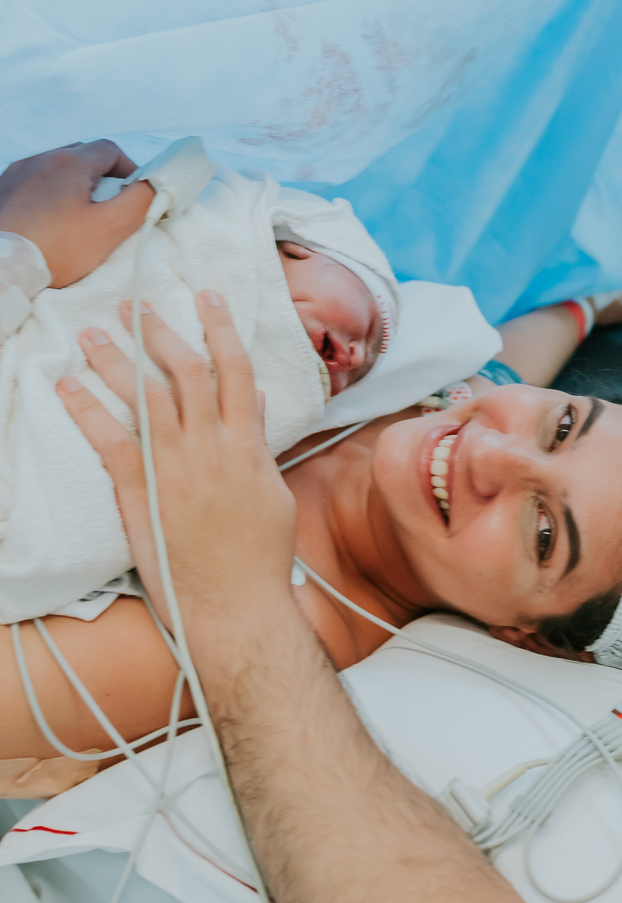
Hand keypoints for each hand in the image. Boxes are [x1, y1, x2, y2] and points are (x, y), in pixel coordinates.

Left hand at [0, 141, 153, 285]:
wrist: (1, 267)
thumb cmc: (53, 249)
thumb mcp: (108, 228)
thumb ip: (139, 201)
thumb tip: (155, 185)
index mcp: (70, 162)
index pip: (111, 150)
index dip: (130, 169)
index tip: (135, 194)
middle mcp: (41, 159)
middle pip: (82, 156)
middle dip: (102, 176)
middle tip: (109, 207)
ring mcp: (17, 173)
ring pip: (56, 169)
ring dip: (74, 185)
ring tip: (79, 218)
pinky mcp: (2, 190)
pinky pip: (34, 183)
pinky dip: (49, 194)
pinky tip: (50, 221)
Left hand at [57, 294, 295, 628]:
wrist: (236, 605)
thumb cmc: (260, 558)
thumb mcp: (273, 493)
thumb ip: (260, 445)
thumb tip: (256, 403)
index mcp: (247, 446)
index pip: (234, 370)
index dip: (220, 328)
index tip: (206, 296)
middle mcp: (210, 448)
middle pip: (183, 372)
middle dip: (159, 332)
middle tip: (135, 305)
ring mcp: (173, 470)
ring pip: (144, 397)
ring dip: (116, 359)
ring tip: (95, 333)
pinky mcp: (141, 494)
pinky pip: (109, 441)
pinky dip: (87, 410)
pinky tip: (68, 387)